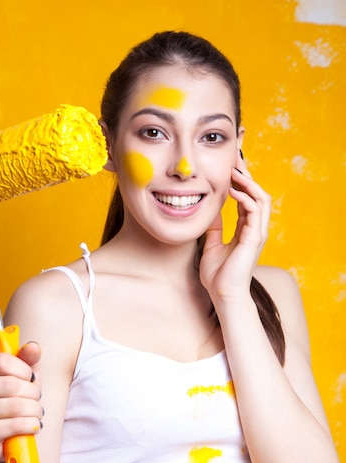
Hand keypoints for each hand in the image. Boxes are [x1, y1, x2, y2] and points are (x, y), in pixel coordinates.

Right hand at [0, 342, 42, 462]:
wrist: (6, 434)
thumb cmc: (13, 398)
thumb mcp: (23, 374)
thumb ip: (29, 358)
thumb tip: (33, 347)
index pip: (1, 361)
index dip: (23, 370)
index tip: (29, 377)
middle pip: (11, 385)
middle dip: (33, 393)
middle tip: (34, 399)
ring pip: (16, 406)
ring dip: (34, 410)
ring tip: (34, 412)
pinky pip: (15, 425)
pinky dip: (30, 425)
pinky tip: (31, 425)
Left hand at [199, 153, 270, 306]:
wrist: (222, 294)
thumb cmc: (218, 275)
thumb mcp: (212, 244)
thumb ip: (214, 228)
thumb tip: (209, 212)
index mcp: (246, 229)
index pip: (247, 199)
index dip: (240, 182)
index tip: (229, 167)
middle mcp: (255, 229)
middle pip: (257, 194)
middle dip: (247, 175)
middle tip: (235, 159)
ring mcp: (257, 233)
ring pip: (261, 199)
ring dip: (249, 183)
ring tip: (235, 171)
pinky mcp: (254, 239)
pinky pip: (255, 211)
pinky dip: (246, 198)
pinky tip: (233, 191)